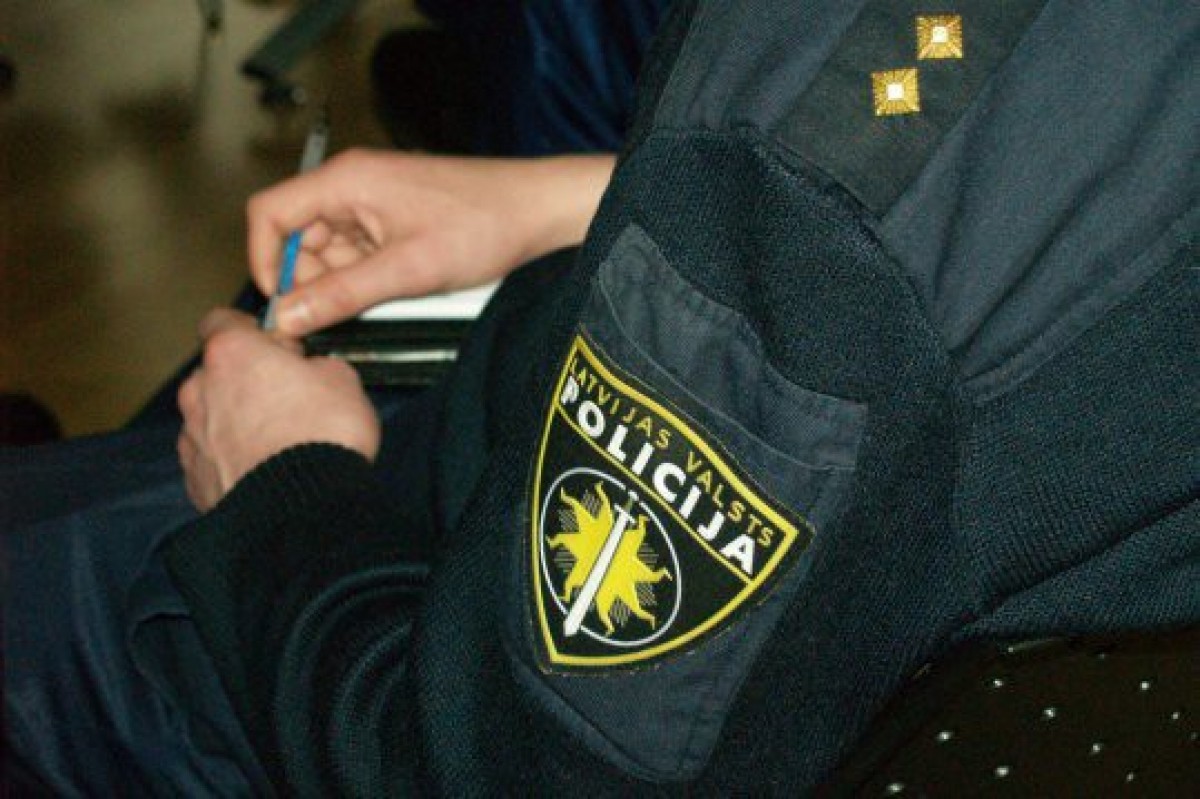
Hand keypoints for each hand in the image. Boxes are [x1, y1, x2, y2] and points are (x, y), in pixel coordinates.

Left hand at [177, 308, 379, 510]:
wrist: (303, 508)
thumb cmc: (321, 437)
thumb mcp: (343, 378)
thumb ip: (315, 364)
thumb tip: (311, 371)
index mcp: (231, 353)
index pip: (223, 321)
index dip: (252, 332)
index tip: (275, 346)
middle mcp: (200, 391)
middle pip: (216, 373)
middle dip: (245, 382)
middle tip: (286, 399)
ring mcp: (192, 437)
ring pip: (212, 417)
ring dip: (238, 422)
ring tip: (280, 442)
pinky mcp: (195, 479)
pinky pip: (212, 458)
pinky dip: (234, 460)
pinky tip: (266, 470)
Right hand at [247, 149, 614, 335]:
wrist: (535, 212)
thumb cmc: (483, 225)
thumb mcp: (406, 271)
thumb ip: (341, 295)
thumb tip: (287, 318)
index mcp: (345, 180)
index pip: (269, 214)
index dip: (265, 261)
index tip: (282, 303)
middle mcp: (351, 184)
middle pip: (297, 237)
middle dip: (312, 279)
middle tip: (345, 309)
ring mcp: (372, 201)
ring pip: (328, 251)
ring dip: (344, 282)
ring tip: (389, 294)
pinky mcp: (392, 218)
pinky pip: (358, 253)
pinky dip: (368, 277)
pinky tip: (400, 287)